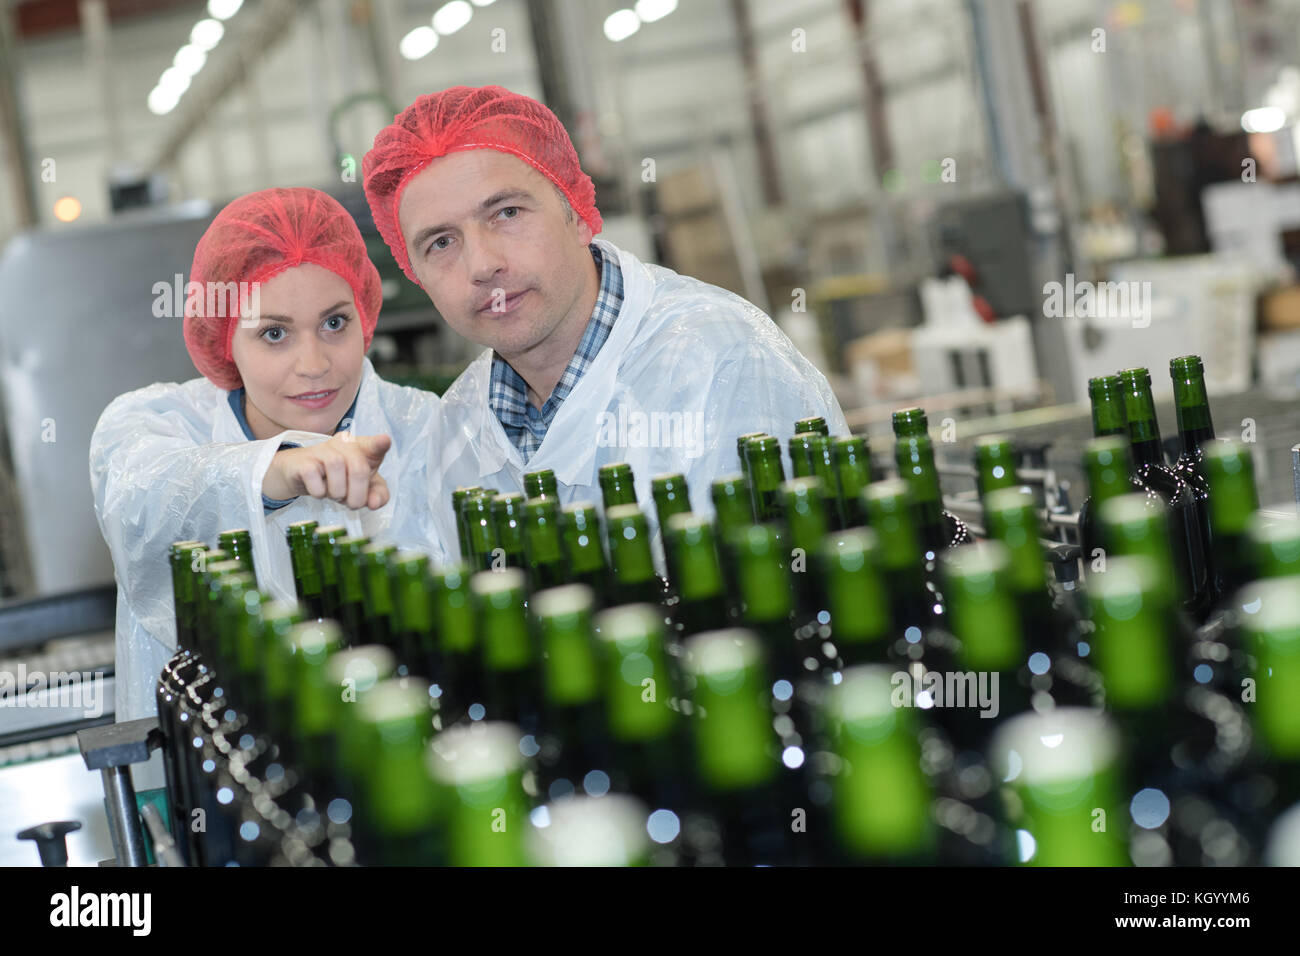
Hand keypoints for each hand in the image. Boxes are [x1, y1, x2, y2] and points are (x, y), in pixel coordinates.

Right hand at [263, 433, 391, 509]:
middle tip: (350, 503)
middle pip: (358, 468)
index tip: (384, 441)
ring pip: (337, 467)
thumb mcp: (361, 487)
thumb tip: (374, 504)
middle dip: (357, 494)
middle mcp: (343, 445)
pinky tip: (318, 490)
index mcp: (361, 448)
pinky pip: (313, 475)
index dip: (379, 444)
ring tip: (334, 494)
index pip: (373, 445)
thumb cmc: (336, 478)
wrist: (299, 474)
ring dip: (338, 492)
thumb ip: (377, 495)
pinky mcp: (304, 460)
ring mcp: (322, 450)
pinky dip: (319, 491)